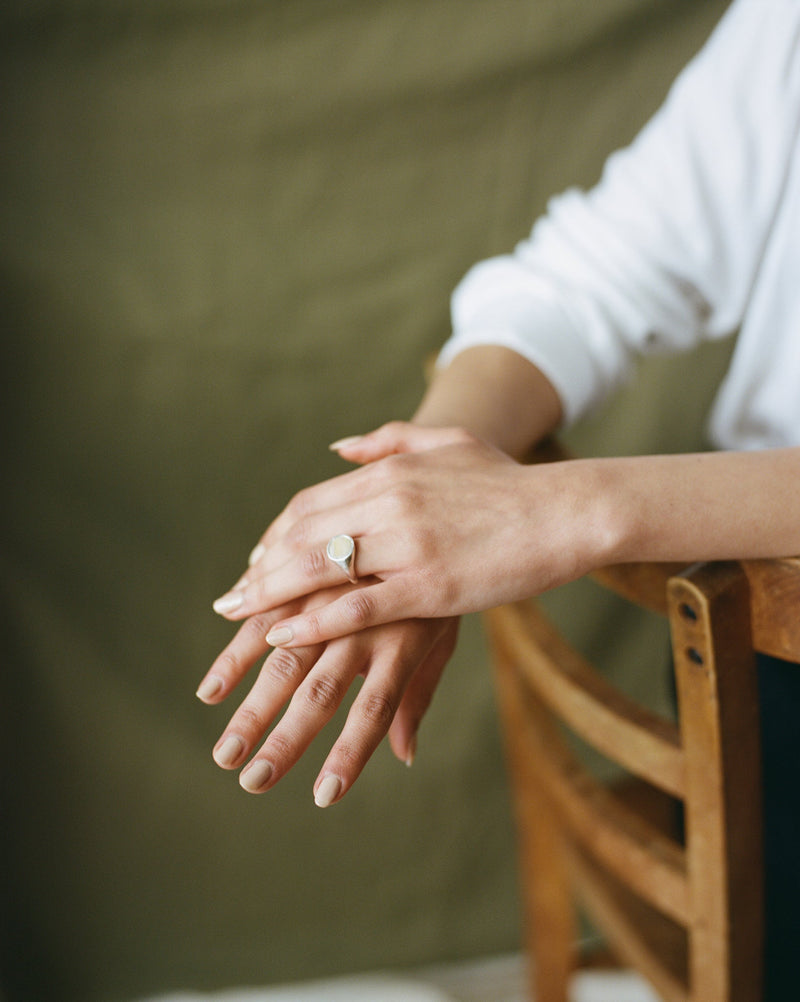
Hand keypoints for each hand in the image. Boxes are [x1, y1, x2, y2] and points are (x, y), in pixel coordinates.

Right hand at [198, 583, 458, 805]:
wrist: (432, 507)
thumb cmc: (440, 579)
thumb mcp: (442, 634)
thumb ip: (418, 694)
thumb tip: (405, 756)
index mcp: (405, 639)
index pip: (376, 707)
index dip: (351, 752)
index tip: (324, 797)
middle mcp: (366, 619)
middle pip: (321, 689)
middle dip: (285, 739)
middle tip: (252, 782)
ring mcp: (331, 593)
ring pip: (282, 656)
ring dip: (249, 707)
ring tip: (223, 753)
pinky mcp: (305, 571)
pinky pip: (263, 614)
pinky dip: (235, 652)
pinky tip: (212, 689)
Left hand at [211, 423, 598, 646]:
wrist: (567, 511)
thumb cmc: (510, 481)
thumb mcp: (449, 444)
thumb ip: (388, 441)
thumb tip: (337, 447)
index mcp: (391, 472)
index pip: (311, 502)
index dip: (275, 534)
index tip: (255, 561)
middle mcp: (390, 502)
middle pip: (303, 534)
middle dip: (259, 569)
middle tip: (229, 600)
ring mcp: (409, 544)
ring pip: (319, 567)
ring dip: (269, 594)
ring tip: (238, 621)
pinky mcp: (431, 586)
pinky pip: (357, 605)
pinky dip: (313, 620)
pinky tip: (282, 635)